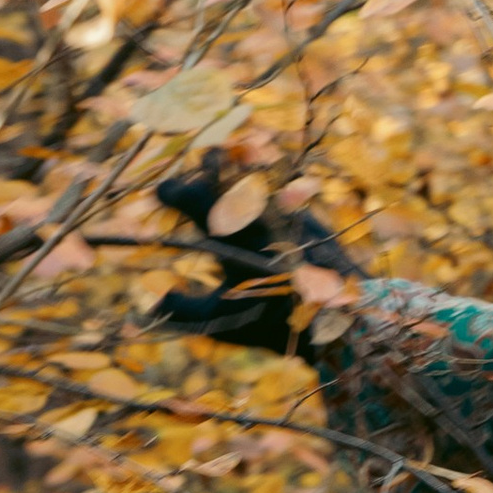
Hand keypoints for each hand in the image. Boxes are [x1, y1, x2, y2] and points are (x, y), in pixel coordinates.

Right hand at [150, 151, 348, 354]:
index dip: (171, 191)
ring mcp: (287, 207)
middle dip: (200, 171)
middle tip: (189, 183)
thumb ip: (183, 309)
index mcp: (234, 237)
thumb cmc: (278, 322)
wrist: (341, 319)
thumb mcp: (224, 321)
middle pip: (221, 170)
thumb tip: (150, 301)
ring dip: (229, 173)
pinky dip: (257, 184)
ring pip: (249, 170)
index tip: (161, 193)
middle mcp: (260, 214)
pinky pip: (275, 182)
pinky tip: (249, 194)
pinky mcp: (306, 209)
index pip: (193, 196)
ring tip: (216, 182)